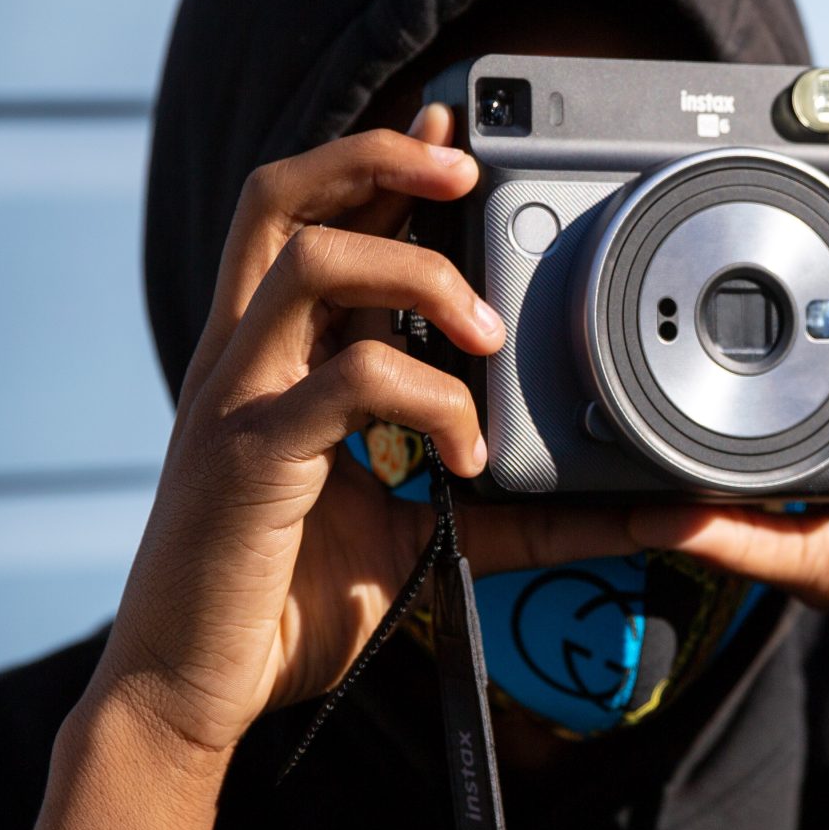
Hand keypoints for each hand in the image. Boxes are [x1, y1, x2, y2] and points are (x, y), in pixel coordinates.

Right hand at [21, 106, 628, 829]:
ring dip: (415, 272)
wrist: (192, 691)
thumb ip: (512, 512)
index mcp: (269, 359)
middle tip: (465, 171)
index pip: (311, 219)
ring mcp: (234, 399)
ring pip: (308, 263)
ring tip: (487, 330)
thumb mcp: (419, 538)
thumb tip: (636, 513)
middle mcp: (242, 359)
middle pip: (282, 198)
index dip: (379, 163)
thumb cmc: (285, 606)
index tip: (456, 138)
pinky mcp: (245, 457)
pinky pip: (341, 383)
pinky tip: (465, 448)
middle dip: (376, 159)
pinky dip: (424, 398)